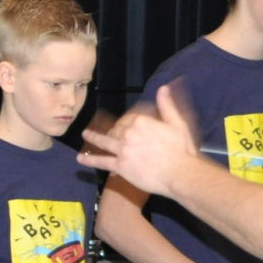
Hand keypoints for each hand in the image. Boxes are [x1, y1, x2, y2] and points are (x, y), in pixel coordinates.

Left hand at [80, 84, 199, 192]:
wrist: (180, 173)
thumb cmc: (181, 149)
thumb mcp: (176, 123)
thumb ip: (166, 105)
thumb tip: (162, 88)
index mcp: (140, 121)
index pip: (127, 118)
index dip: (127, 122)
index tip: (128, 124)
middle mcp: (128, 133)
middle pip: (115, 129)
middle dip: (112, 130)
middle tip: (108, 132)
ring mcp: (122, 150)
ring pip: (104, 141)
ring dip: (93, 137)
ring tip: (85, 135)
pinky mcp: (120, 166)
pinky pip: (102, 161)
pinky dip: (90, 160)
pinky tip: (80, 159)